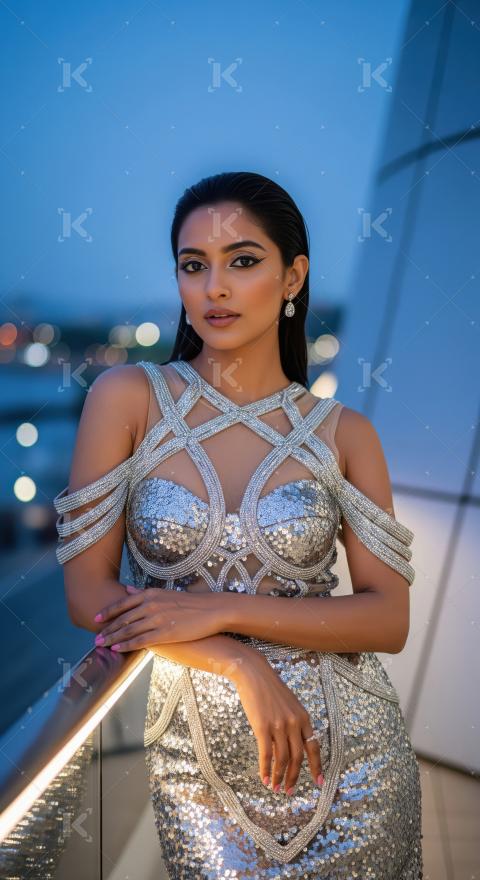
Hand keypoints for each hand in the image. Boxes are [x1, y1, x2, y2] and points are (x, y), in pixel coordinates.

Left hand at [94, 585, 223, 650]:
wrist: (212, 610)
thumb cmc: (190, 602)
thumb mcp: (165, 593)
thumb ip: (144, 593)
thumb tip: (127, 590)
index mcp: (151, 594)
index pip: (123, 603)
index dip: (108, 612)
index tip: (96, 618)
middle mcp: (151, 605)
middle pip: (123, 619)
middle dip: (107, 629)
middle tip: (95, 637)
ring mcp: (157, 619)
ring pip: (128, 630)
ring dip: (112, 639)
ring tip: (101, 645)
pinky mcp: (165, 633)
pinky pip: (140, 641)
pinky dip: (126, 645)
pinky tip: (116, 650)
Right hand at [231, 655, 323, 794]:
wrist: (254, 674)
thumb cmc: (270, 688)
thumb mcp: (290, 704)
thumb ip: (294, 722)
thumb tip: (294, 745)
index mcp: (303, 717)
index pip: (313, 747)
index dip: (317, 767)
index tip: (318, 782)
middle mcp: (294, 723)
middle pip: (297, 758)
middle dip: (294, 777)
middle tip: (289, 791)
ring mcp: (278, 725)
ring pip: (282, 759)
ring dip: (279, 777)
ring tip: (276, 788)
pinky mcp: (262, 727)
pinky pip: (266, 754)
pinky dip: (266, 769)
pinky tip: (265, 779)